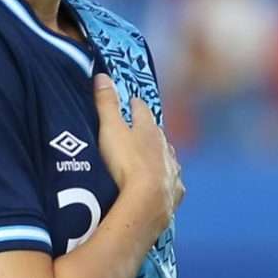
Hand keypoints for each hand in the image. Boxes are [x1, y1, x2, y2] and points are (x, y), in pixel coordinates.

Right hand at [93, 75, 183, 226]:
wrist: (147, 201)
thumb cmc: (126, 162)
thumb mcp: (110, 129)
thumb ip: (106, 104)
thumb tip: (102, 76)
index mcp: (149, 129)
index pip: (142, 110)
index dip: (135, 105)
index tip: (132, 101)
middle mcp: (165, 147)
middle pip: (157, 134)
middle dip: (149, 131)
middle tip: (140, 129)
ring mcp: (172, 170)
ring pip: (168, 157)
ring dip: (160, 155)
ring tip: (152, 157)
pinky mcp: (174, 192)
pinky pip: (173, 182)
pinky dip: (168, 180)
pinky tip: (166, 183)